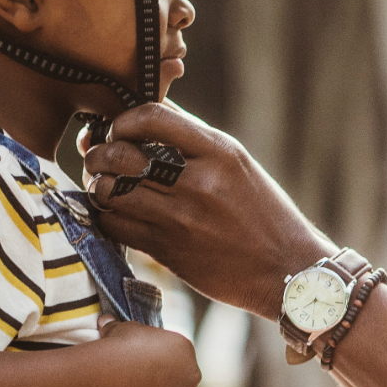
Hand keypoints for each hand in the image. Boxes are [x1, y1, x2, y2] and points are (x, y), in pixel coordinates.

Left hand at [81, 101, 335, 315]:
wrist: (287, 271)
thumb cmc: (263, 214)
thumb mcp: (239, 165)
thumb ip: (194, 139)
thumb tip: (146, 114)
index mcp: (220, 152)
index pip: (152, 116)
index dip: (123, 120)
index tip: (120, 130)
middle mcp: (198, 182)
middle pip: (121, 154)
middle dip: (98, 153)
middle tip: (99, 158)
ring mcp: (181, 218)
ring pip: (110, 191)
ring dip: (99, 185)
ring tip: (106, 185)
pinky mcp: (167, 250)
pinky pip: (115, 225)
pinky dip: (106, 215)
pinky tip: (116, 213)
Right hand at [90, 316, 201, 386]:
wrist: (125, 370)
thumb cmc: (123, 346)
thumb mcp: (120, 330)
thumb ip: (116, 327)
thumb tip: (105, 319)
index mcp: (183, 349)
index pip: (180, 358)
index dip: (167, 366)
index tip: (151, 372)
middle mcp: (192, 373)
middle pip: (187, 383)